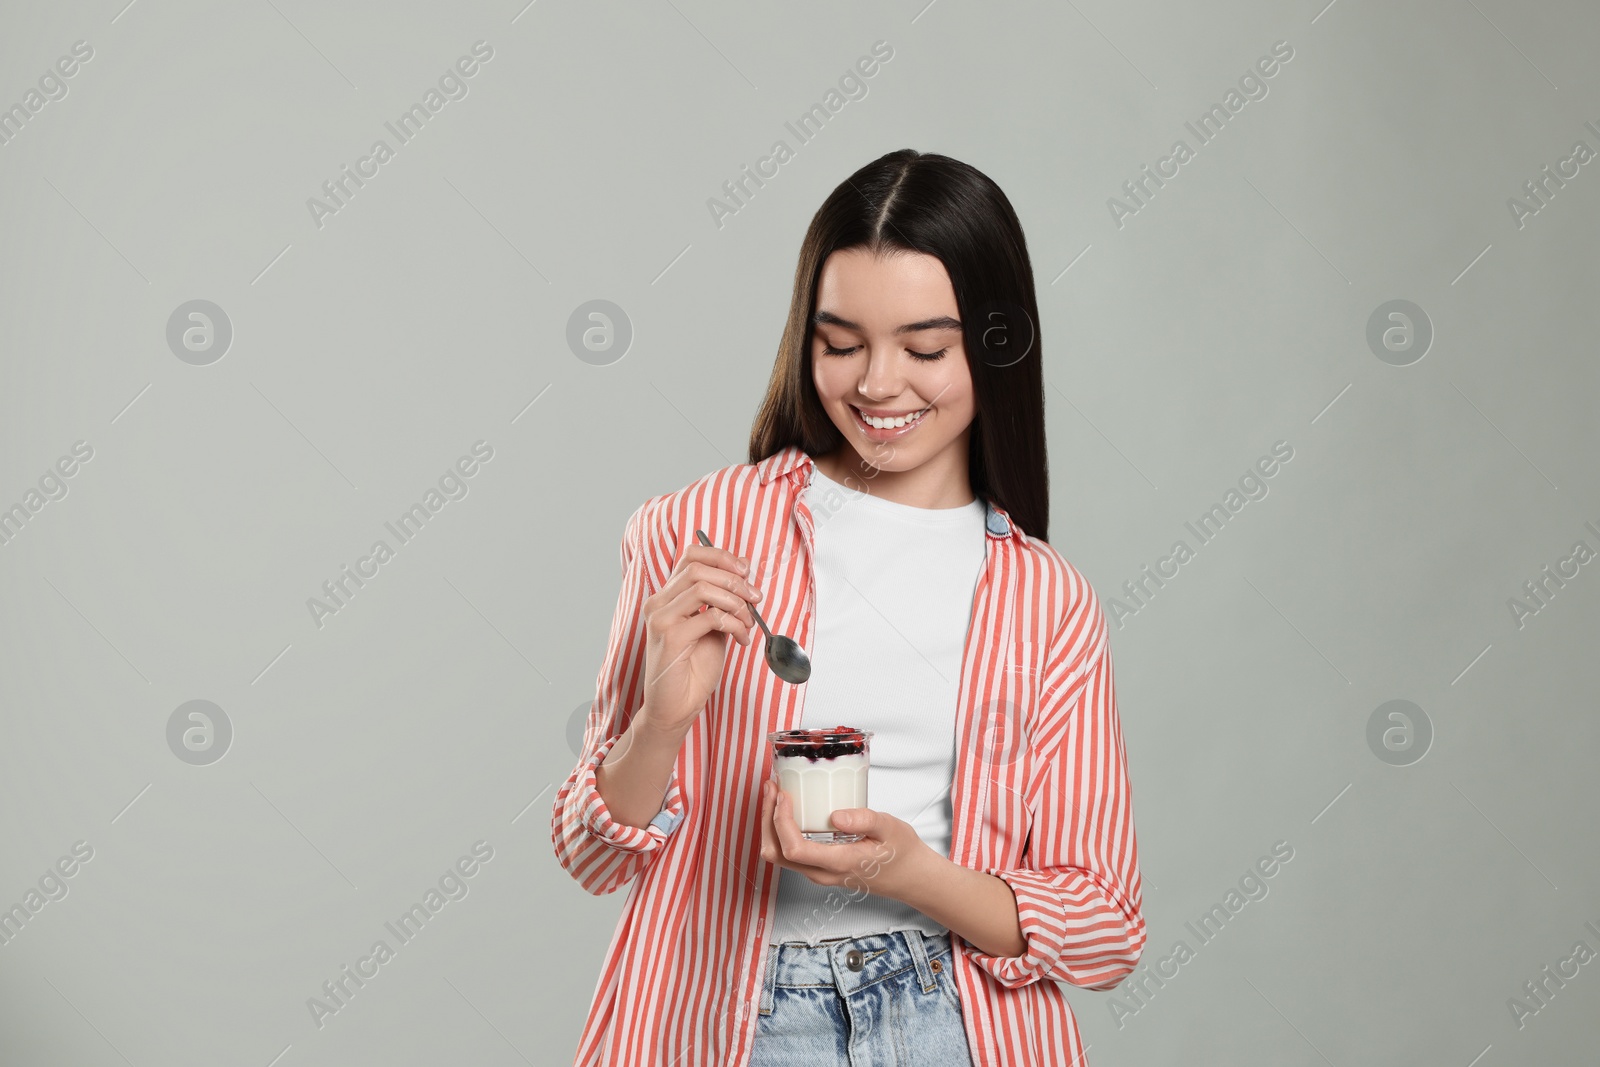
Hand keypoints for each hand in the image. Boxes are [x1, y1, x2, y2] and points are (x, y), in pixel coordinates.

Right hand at [637, 542, 763, 734]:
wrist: (676, 707)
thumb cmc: (693, 669)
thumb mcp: (713, 627)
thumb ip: (721, 600)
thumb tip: (742, 571)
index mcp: (666, 597)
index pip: (690, 556)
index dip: (721, 557)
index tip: (745, 573)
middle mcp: (658, 603)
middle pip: (697, 567)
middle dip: (734, 580)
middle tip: (755, 599)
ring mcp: (661, 619)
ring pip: (703, 587)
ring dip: (735, 602)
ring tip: (747, 623)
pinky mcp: (670, 637)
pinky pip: (710, 616)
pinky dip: (733, 623)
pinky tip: (741, 638)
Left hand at [759, 778, 933, 905]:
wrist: (910, 877)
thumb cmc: (901, 852)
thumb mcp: (890, 829)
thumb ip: (865, 821)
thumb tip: (836, 816)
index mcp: (838, 863)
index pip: (793, 849)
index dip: (780, 821)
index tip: (784, 795)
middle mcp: (822, 873)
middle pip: (776, 853)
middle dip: (767, 819)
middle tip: (772, 787)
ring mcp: (818, 873)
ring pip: (779, 855)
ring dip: (771, 824)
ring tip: (775, 794)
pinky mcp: (819, 868)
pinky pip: (789, 853)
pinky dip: (781, 829)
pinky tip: (789, 808)